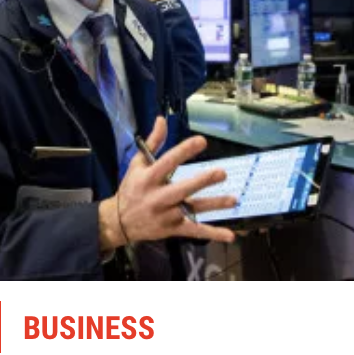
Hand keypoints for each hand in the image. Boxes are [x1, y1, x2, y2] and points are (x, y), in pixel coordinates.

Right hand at [99, 117, 236, 250]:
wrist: (120, 221)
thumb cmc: (131, 187)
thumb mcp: (137, 163)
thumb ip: (153, 142)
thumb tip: (162, 119)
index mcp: (148, 178)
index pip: (167, 162)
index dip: (184, 151)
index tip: (202, 141)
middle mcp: (157, 197)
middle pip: (182, 189)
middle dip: (202, 181)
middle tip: (221, 173)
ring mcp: (166, 215)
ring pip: (193, 210)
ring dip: (214, 205)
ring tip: (233, 200)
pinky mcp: (173, 229)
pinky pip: (195, 231)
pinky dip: (212, 234)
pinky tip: (229, 235)